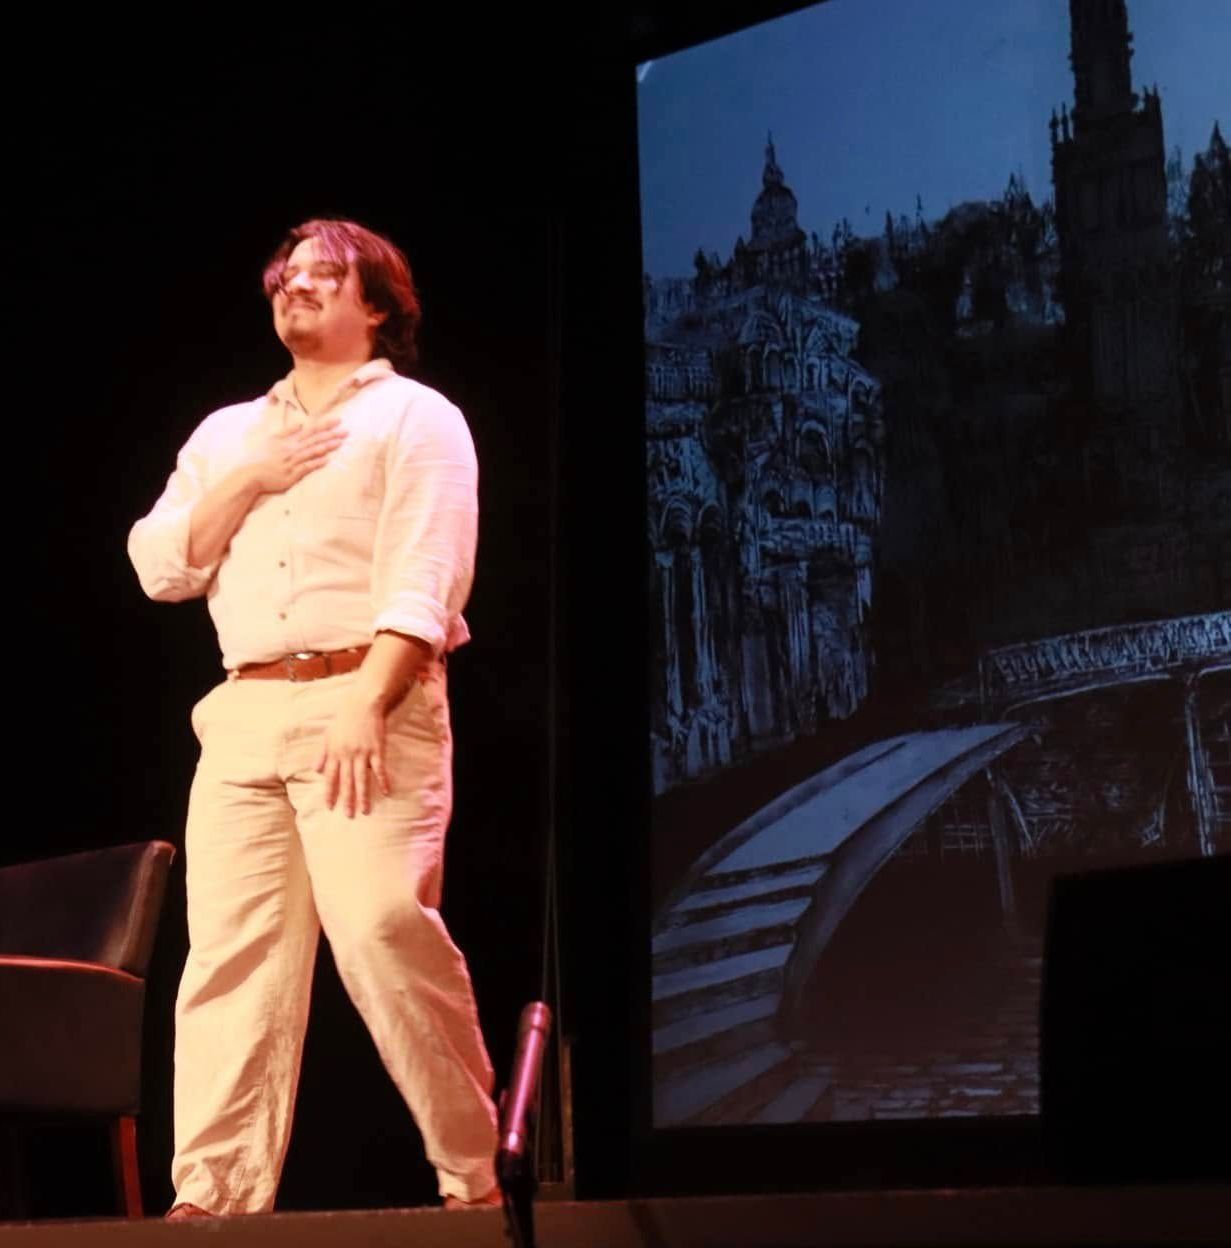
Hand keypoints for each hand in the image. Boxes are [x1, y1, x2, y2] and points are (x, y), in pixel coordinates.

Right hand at [244, 419, 346, 493]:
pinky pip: (306, 467)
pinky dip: (316, 463)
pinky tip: (327, 460)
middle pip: (315, 440)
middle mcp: (292, 449)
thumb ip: (287, 431)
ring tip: (340, 442)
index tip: (338, 420)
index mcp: (289, 441)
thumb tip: (300, 424)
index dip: (325, 425)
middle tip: (346, 431)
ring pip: (312, 452)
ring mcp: (292, 461)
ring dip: (327, 446)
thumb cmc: (260, 457)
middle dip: (331, 435)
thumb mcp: (272, 440)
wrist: (249, 473)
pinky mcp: (291, 474)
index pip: (310, 430)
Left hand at [315, 693, 390, 817]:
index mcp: (334, 752)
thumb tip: (315, 770)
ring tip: (365, 811)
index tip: (330, 807)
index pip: (330, 777)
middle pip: (346, 781)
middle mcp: (347, 755)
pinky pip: (379, 768)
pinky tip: (386, 791)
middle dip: (347, 800)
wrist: (363, 703)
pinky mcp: (377, 749)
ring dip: (363, 796)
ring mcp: (362, 753)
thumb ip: (322, 753)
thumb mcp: (328, 735)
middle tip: (348, 816)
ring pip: (362, 778)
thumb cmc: (345, 718)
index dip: (330, 793)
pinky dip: (383, 780)